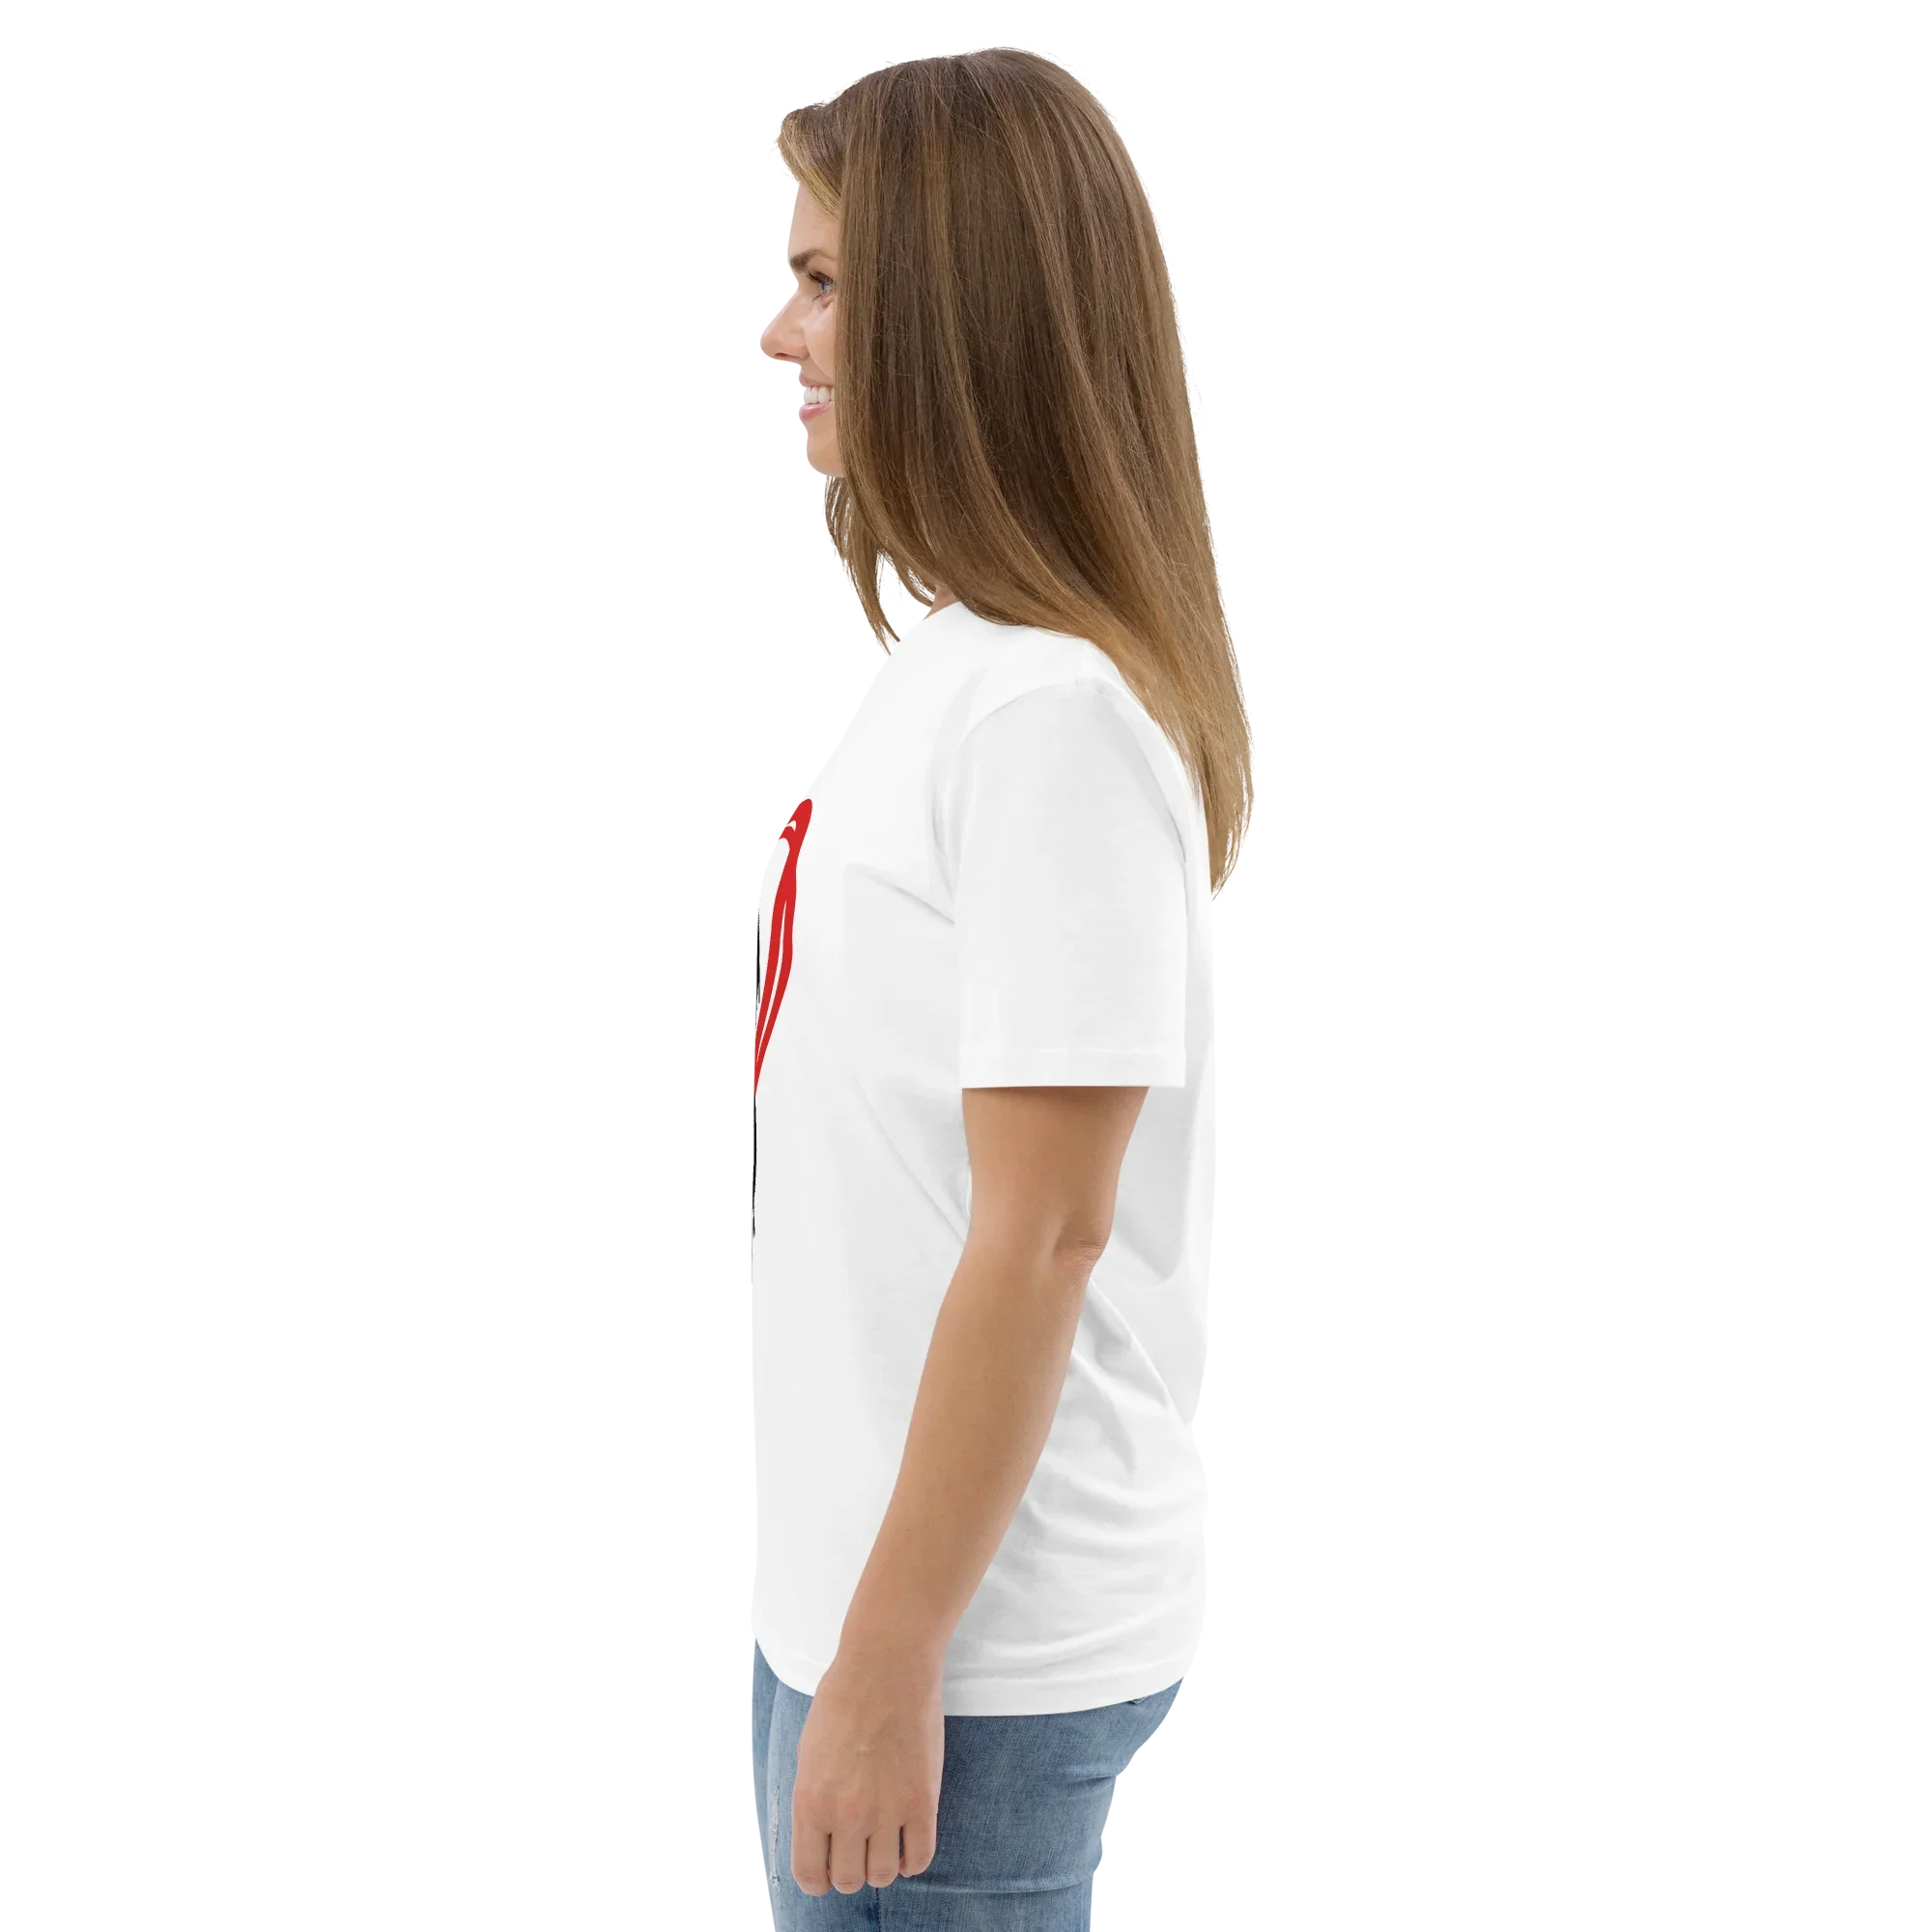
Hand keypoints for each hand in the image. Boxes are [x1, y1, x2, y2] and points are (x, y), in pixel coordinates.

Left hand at [790, 1646, 943, 1896]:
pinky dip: (912, 1862)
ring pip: (883, 1875)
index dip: (818, 1880)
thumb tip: (822, 1837)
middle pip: (849, 1880)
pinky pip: (921, 1858)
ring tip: (883, 1845)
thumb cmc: (843, 1699)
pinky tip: (906, 1845)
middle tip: (857, 1851)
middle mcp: (847, 1814)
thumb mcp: (808, 1753)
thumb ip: (813, 1800)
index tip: (827, 1872)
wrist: (887, 1665)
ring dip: (881, 1867)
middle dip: (850, 1871)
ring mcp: (887, 1810)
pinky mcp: (923, 1801)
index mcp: (811, 1801)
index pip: (810, 1874)